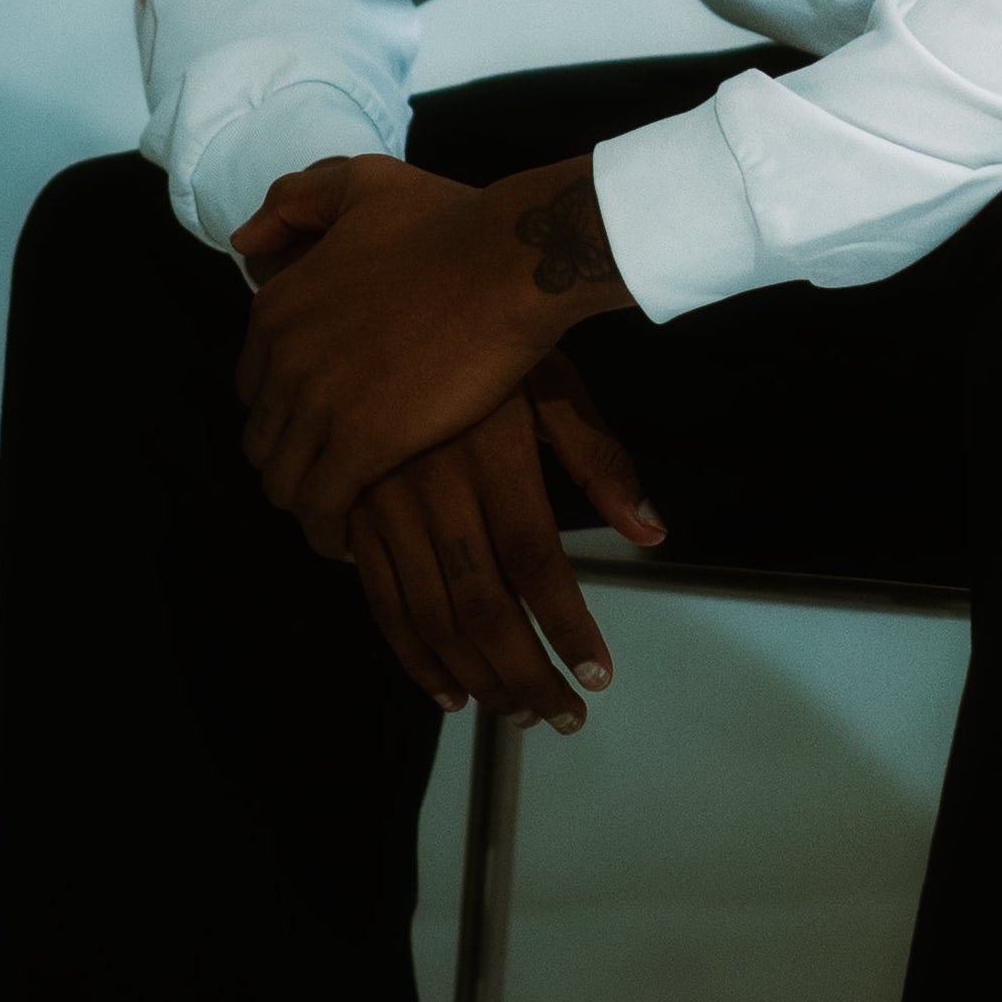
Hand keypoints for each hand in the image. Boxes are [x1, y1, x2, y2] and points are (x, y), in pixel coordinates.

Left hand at [233, 150, 630, 551]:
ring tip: (339, 517)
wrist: (507, 260)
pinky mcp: (363, 442)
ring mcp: (319, 403)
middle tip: (329, 477)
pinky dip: (329, 531)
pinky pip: (322, 507)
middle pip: (263, 438)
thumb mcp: (359, 184)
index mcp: (278, 305)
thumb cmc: (448, 222)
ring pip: (284, 480)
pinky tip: (351, 541)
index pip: (252, 386)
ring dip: (305, 503)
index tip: (317, 427)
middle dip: (290, 462)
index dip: (282, 412)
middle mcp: (285, 358)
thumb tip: (246, 242)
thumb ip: (294, 203)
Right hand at [345, 366, 664, 726]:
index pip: (535, 563)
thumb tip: (651, 533)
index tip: (598, 674)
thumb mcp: (550, 379)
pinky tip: (447, 690)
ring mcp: (381, 502)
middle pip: (481, 605)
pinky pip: (378, 600)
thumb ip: (598, 460)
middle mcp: (430, 484)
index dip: (567, 627)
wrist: (378, 285)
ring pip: (428, 615)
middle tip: (562, 716)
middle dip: (524, 674)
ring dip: (475, 677)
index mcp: (488, 453)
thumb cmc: (483, 330)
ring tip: (518, 713)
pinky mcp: (350, 511)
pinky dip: (412, 655)